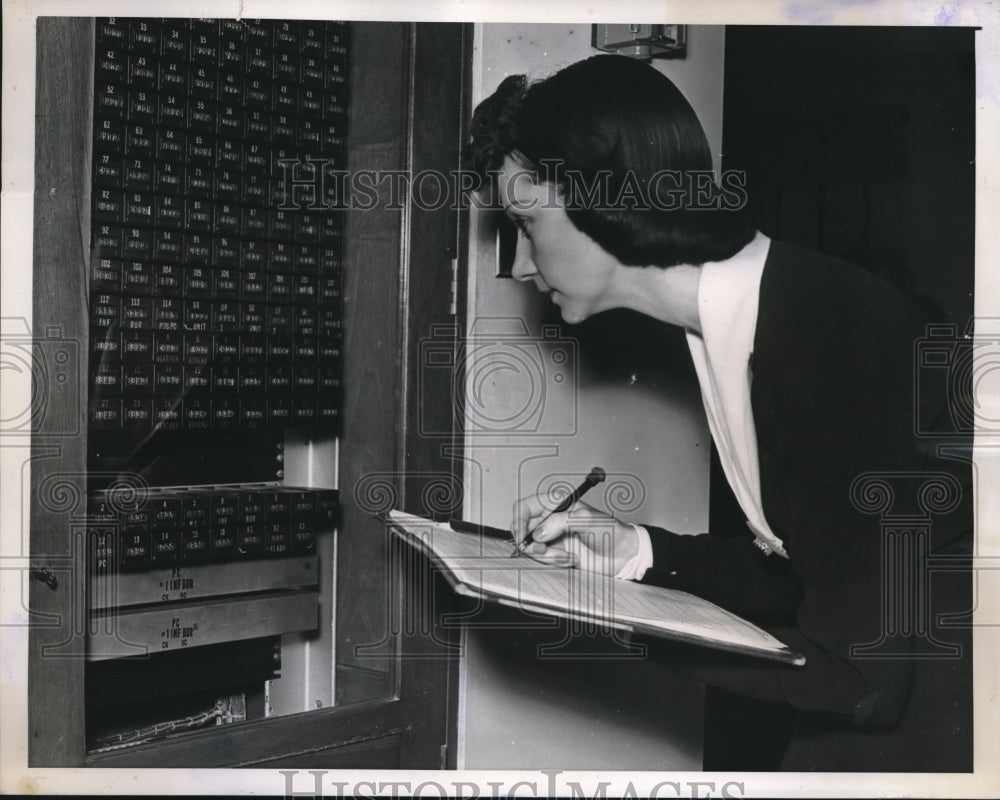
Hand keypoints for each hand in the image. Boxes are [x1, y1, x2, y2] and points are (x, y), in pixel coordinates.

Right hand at [510, 495, 638, 573]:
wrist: (622, 555)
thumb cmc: (611, 531)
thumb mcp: (587, 521)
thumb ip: (560, 522)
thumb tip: (537, 533)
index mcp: (556, 503)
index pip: (524, 507)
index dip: (519, 521)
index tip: (523, 537)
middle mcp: (550, 518)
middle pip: (522, 529)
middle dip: (530, 543)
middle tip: (543, 550)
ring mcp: (551, 536)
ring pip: (530, 547)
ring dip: (546, 556)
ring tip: (568, 556)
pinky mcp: (555, 553)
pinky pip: (541, 559)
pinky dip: (552, 562)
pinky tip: (570, 559)